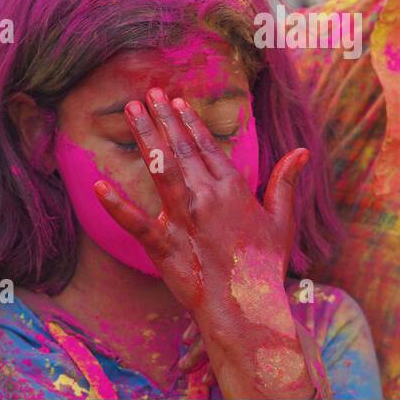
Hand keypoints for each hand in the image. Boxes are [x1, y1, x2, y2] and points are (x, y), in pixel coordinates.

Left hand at [93, 88, 306, 314]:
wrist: (247, 305)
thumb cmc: (264, 265)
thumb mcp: (281, 219)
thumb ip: (285, 181)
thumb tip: (302, 151)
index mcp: (232, 188)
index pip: (207, 146)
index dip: (189, 122)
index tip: (176, 102)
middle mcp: (207, 197)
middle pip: (182, 149)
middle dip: (164, 118)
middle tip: (148, 93)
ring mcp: (184, 219)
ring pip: (161, 169)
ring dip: (146, 136)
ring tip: (132, 111)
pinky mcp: (165, 245)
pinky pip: (136, 222)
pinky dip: (116, 205)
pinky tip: (98, 185)